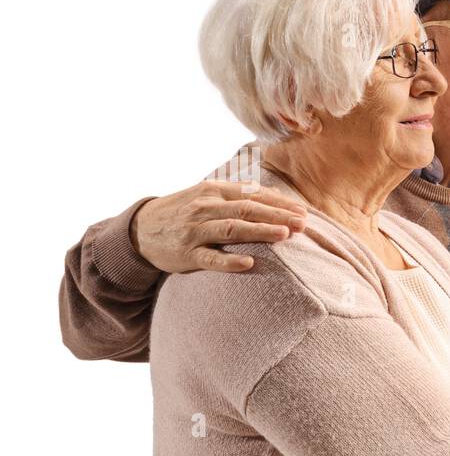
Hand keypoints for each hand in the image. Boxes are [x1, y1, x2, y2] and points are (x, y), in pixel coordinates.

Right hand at [130, 179, 308, 273]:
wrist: (139, 230)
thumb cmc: (182, 213)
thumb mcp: (206, 196)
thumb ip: (236, 196)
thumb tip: (274, 197)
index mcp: (213, 191)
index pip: (252, 194)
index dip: (279, 202)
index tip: (303, 210)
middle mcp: (205, 208)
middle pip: (247, 209)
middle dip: (277, 215)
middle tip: (303, 223)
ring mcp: (195, 231)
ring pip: (231, 229)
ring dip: (259, 231)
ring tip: (284, 235)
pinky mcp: (187, 254)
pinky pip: (210, 258)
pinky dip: (229, 261)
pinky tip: (249, 264)